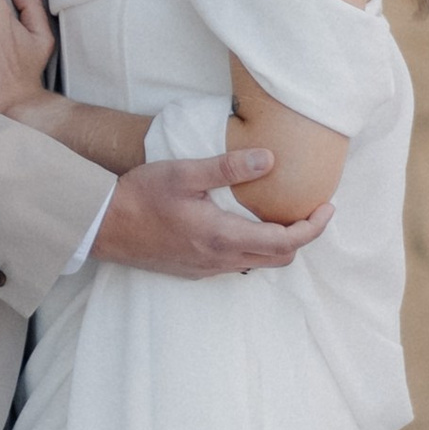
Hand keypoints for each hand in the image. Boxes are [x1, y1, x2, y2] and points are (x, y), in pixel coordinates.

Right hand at [93, 155, 335, 278]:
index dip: (313, 227)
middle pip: (279, 258)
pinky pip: (237, 264)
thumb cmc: (140, 196)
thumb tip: (270, 159)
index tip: (327, 208)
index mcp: (223, 236)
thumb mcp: (184, 173)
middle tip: (309, 210)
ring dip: (277, 243)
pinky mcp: (194, 270)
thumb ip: (228, 167)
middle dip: (302, 236)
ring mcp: (207, 269)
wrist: (101, 227)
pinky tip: (244, 225)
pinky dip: (253, 247)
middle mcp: (220, 259)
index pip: (286, 241)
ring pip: (259, 262)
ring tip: (281, 215)